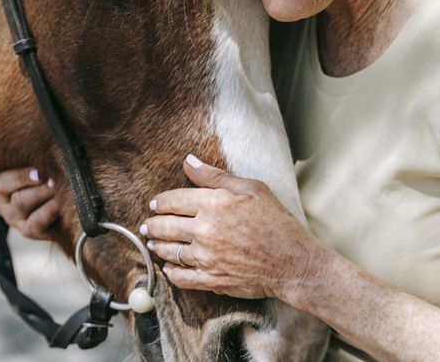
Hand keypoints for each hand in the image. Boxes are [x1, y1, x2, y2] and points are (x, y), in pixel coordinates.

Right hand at [0, 140, 59, 239]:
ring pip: (22, 201)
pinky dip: (49, 209)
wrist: (69, 214)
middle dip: (24, 176)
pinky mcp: (29, 230)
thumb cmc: (55, 184)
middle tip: (41, 172)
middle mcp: (2, 199)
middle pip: (3, 183)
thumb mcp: (43, 168)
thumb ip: (34, 157)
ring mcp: (14, 217)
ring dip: (41, 191)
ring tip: (56, 183)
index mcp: (1, 182)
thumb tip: (37, 133)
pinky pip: (37, 220)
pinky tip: (58, 202)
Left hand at [141, 155, 324, 301]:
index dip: (160, 202)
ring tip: (152, 243)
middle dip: (152, 224)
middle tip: (147, 225)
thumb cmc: (275, 221)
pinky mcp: (211, 279)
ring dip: (157, 246)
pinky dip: (170, 273)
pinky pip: (181, 278)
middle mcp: (205, 229)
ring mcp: (206, 256)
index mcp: (214, 203)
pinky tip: (168, 268)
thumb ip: (215, 175)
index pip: (174, 200)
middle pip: (166, 226)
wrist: (292, 261)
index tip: (154, 204)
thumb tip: (188, 161)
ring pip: (169, 251)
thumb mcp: (250, 188)